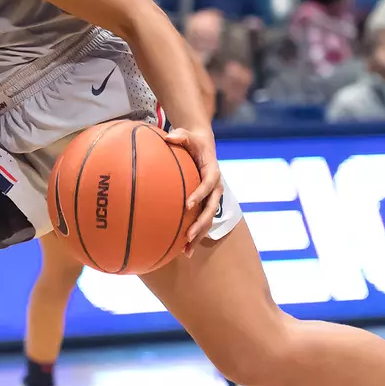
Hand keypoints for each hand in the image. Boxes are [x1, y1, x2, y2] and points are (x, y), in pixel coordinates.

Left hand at [165, 126, 223, 249]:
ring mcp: (212, 199)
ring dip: (198, 236)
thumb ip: (180, 135)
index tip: (188, 205)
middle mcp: (215, 188)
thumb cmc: (193, 141)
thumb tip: (168, 136)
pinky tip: (182, 250)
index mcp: (212, 172)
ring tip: (186, 250)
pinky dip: (194, 236)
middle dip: (200, 224)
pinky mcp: (206, 205)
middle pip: (211, 209)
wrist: (203, 148)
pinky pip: (201, 222)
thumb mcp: (188, 135)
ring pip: (208, 220)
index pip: (209, 184)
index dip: (200, 194)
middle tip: (188, 235)